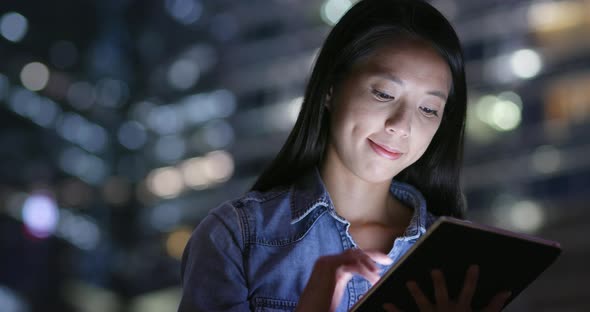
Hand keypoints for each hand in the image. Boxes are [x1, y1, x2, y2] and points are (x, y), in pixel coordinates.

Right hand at [295, 248, 392, 311]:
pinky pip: (352, 262)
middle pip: (354, 251)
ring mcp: (326, 262)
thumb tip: (369, 292)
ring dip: (369, 263)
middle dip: (372, 255)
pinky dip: (364, 269)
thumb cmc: (319, 309)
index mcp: (329, 269)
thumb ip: (353, 292)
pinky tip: (373, 277)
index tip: (383, 264)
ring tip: (378, 275)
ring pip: (354, 254)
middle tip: (388, 261)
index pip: (352, 257)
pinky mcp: (329, 266)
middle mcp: (327, 262)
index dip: (369, 258)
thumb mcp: (338, 298)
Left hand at [383, 265, 511, 311]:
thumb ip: (493, 306)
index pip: (468, 291)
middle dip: (438, 282)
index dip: (471, 279)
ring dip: (416, 292)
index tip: (473, 265)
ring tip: (409, 282)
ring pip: (423, 303)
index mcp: (461, 309)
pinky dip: (395, 310)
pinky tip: (385, 303)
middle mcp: (446, 311)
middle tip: (434, 270)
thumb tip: (506, 291)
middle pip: (442, 294)